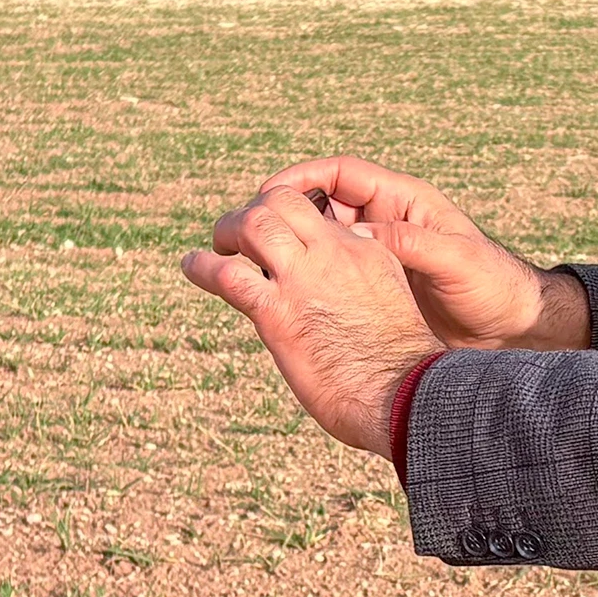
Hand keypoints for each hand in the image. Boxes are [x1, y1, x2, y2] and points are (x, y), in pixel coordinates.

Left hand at [181, 185, 446, 455]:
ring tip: (216, 246)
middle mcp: (334, 254)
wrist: (406, 394)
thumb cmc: (404, 370)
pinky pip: (227, 275)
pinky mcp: (276, 313)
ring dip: (227, 230)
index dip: (289, 215)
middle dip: (255, 209)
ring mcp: (303, 279)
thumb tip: (342, 302)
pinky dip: (202, 266)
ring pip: (253, 224)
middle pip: (283, 201)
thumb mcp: (391, 305)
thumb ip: (364, 291)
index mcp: (366, 252)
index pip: (317, 213)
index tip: (276, 232)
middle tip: (239, 233)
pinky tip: (191, 266)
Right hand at [236, 156, 586, 349]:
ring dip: (287, 242)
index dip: (303, 177)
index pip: (342, 174)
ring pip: (318, 238)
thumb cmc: (493, 287)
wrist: (511, 329)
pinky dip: (303, 275)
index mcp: (403, 203)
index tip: (268, 191)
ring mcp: (375, 255)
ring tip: (248, 257)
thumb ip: (410, 244)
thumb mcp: (456, 261)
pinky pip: (329, 272)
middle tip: (245, 225)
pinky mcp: (372, 288)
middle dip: (282, 208)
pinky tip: (278, 290)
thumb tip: (359, 236)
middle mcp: (383, 223)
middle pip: (320, 203)